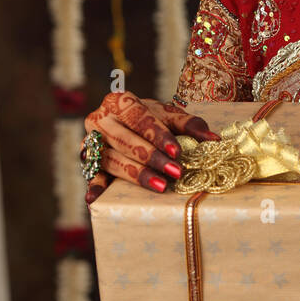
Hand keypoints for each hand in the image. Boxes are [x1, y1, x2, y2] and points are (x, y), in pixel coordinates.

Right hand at [82, 92, 221, 203]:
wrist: (124, 121)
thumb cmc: (148, 118)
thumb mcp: (168, 116)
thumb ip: (189, 125)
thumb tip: (213, 140)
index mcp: (119, 101)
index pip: (139, 118)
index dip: (158, 135)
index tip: (177, 151)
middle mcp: (100, 119)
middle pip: (125, 140)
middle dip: (151, 157)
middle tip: (176, 172)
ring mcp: (90, 141)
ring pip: (112, 159)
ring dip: (136, 174)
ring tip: (161, 186)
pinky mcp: (86, 161)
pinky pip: (90, 175)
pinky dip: (94, 187)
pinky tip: (97, 199)